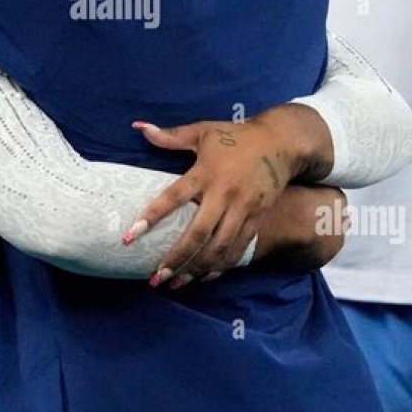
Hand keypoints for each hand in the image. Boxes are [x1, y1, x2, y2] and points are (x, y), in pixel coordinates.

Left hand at [125, 105, 331, 285]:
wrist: (281, 142)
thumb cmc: (236, 137)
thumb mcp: (203, 132)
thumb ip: (171, 136)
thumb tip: (139, 127)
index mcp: (205, 172)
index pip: (173, 197)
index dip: (151, 217)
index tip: (131, 235)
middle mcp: (223, 194)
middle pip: (198, 234)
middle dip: (176, 258)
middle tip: (156, 277)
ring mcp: (242, 209)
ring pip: (219, 247)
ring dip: (197, 268)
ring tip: (176, 284)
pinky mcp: (257, 218)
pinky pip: (238, 248)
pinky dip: (221, 265)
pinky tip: (204, 277)